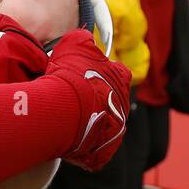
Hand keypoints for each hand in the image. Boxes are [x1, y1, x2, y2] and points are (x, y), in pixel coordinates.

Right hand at [45, 29, 132, 170]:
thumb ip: (82, 38)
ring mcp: (115, 129)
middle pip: (110, 99)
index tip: (85, 72)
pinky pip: (92, 147)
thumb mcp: (75, 42)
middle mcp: (123, 104)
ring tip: (65, 117)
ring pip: (103, 124)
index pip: (118, 71)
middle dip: (95, 98)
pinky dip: (81, 142)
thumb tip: (83, 38)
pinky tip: (65, 136)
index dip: (102, 71)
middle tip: (73, 97)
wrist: (64, 111)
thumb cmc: (70, 75)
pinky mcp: (103, 150)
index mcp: (120, 78)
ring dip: (88, 120)